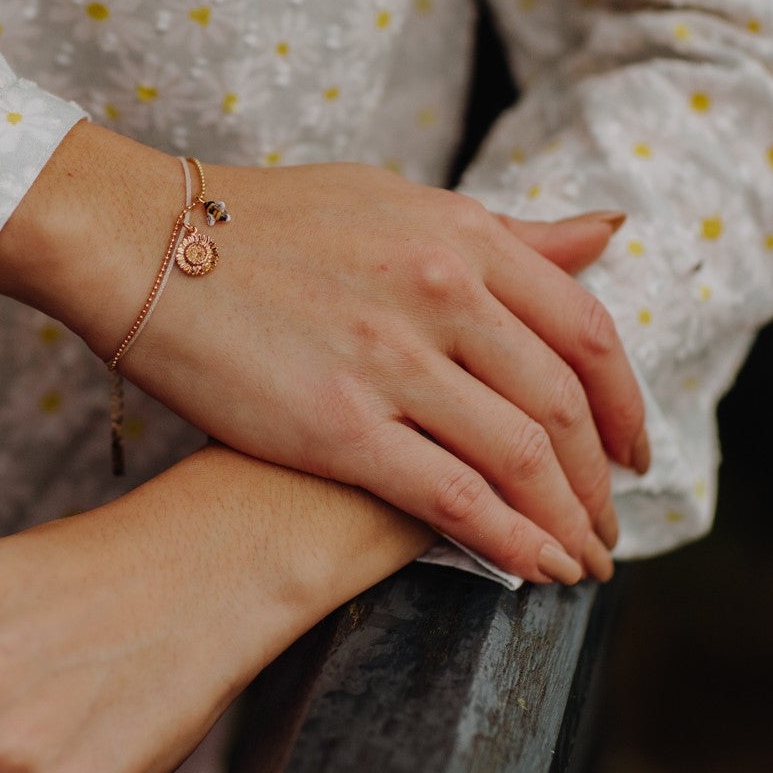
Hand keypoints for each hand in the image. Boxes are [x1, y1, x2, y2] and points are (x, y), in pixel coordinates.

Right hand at [0, 124, 644, 584]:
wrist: (141, 241)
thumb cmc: (262, 221)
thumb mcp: (396, 202)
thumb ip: (503, 233)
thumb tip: (604, 236)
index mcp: (462, 234)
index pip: (585, 332)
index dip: (624, 404)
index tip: (630, 451)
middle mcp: (443, 291)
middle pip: (563, 405)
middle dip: (599, 480)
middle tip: (607, 523)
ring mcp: (391, 359)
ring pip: (522, 458)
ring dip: (566, 521)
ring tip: (578, 559)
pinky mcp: (337, 425)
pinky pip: (454, 500)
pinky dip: (510, 543)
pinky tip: (534, 569)